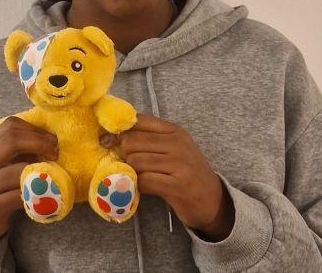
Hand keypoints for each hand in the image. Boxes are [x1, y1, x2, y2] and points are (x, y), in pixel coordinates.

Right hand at [0, 116, 57, 266]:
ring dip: (40, 173)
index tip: (50, 140)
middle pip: (12, 139)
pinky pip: (18, 197)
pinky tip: (42, 197)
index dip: (35, 129)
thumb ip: (21, 151)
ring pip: (18, 171)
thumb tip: (52, 140)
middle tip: (55, 153)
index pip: (10, 125)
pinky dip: (34, 196)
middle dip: (39, 143)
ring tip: (52, 177)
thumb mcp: (3, 164)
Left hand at [103, 113, 233, 240]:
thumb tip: (109, 136)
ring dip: (131, 173)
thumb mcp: (172, 149)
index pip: (138, 120)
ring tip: (138, 178)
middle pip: (131, 141)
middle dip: (124, 155)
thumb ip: (147, 140)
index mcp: (174, 131)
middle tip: (127, 166)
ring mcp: (179, 164)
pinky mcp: (177, 185)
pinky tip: (144, 189)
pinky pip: (144, 181)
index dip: (117, 130)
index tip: (107, 142)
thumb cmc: (186, 173)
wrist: (213, 201)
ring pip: (135, 161)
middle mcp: (177, 143)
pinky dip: (138, 186)